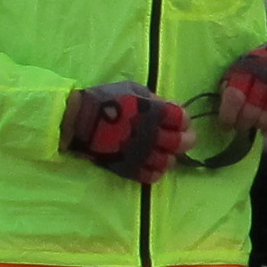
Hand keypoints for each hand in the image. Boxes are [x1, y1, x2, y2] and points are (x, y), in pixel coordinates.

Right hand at [63, 83, 190, 182]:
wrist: (79, 120)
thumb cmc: (106, 100)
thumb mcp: (132, 90)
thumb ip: (154, 99)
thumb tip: (171, 107)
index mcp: (153, 112)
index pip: (181, 118)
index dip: (184, 120)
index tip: (181, 120)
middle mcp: (151, 135)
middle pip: (180, 143)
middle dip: (187, 140)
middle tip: (186, 139)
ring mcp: (140, 154)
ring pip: (168, 162)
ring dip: (171, 157)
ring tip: (167, 152)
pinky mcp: (129, 167)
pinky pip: (151, 176)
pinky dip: (157, 172)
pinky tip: (155, 165)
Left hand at [217, 31, 266, 135]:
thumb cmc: (260, 64)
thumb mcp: (240, 66)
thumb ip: (230, 84)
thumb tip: (223, 107)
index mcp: (248, 70)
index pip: (235, 97)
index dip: (228, 115)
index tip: (226, 125)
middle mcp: (266, 79)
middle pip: (250, 111)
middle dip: (242, 124)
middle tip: (240, 126)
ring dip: (258, 126)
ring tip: (255, 124)